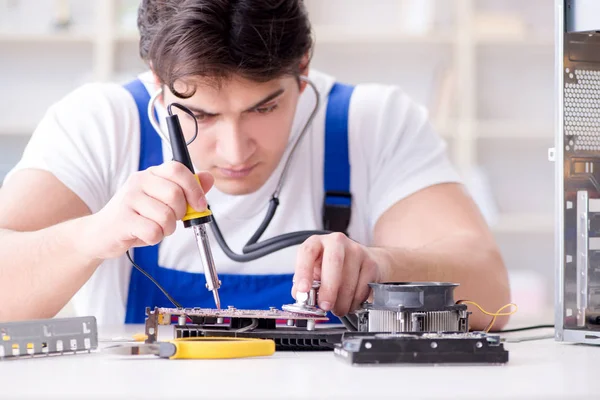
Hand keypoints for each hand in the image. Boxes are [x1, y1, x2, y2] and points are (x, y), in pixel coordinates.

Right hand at [80, 161, 213, 259]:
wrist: (100, 233)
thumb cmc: (136, 217)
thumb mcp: (162, 201)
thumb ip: (186, 190)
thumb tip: (208, 178)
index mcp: (151, 174)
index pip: (178, 170)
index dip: (194, 188)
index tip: (199, 205)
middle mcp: (138, 182)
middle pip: (175, 195)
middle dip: (180, 214)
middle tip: (171, 220)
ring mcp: (128, 199)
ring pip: (166, 216)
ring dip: (167, 229)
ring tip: (155, 228)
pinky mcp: (122, 219)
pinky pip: (154, 231)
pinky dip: (154, 238)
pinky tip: (144, 234)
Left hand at [292, 232, 382, 315]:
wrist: (362, 260)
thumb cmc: (333, 267)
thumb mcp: (314, 271)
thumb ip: (305, 285)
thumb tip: (301, 298)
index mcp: (317, 242)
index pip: (307, 252)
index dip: (304, 271)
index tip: (303, 290)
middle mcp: (336, 242)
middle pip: (333, 262)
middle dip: (328, 289)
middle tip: (325, 306)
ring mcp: (356, 251)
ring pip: (349, 280)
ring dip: (342, 302)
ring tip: (337, 308)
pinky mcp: (371, 264)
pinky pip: (362, 288)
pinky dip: (354, 302)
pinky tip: (349, 303)